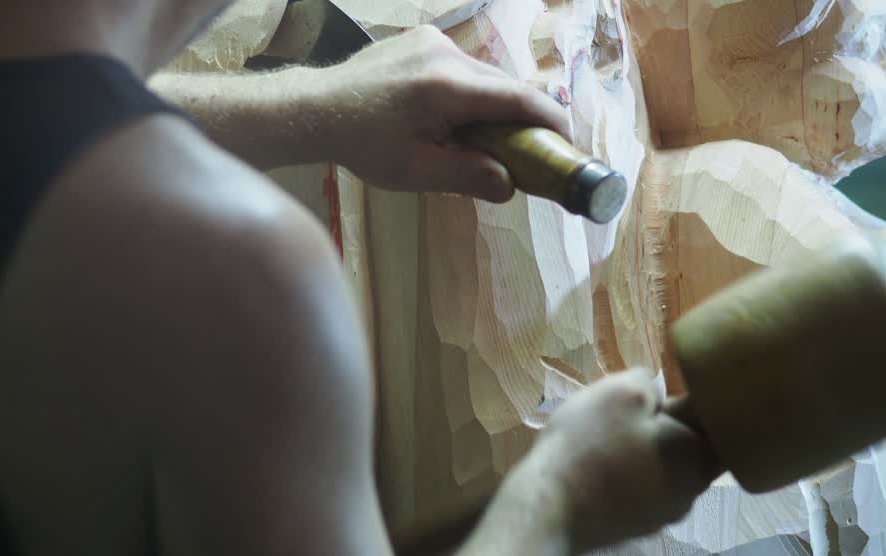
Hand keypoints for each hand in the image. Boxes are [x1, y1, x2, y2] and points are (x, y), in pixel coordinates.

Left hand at [310, 25, 568, 200]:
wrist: (316, 108)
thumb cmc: (363, 145)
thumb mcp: (415, 173)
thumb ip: (467, 177)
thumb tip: (511, 186)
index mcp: (445, 88)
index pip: (519, 100)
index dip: (552, 122)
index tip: (569, 144)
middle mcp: (444, 54)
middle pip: (507, 87)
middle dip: (526, 120)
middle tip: (534, 154)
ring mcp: (434, 41)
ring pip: (488, 76)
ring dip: (497, 106)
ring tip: (489, 140)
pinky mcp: (424, 39)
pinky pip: (466, 67)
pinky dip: (474, 93)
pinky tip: (458, 118)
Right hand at [518, 369, 721, 551]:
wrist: (546, 510)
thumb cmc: (588, 445)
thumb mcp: (620, 391)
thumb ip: (650, 383)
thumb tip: (656, 393)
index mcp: (699, 458)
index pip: (721, 429)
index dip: (700, 407)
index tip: (674, 394)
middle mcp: (690, 493)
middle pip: (691, 451)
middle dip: (668, 431)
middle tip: (633, 413)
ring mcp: (661, 517)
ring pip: (663, 472)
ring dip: (645, 455)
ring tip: (609, 439)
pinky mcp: (633, 529)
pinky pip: (639, 493)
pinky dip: (626, 478)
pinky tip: (597, 467)